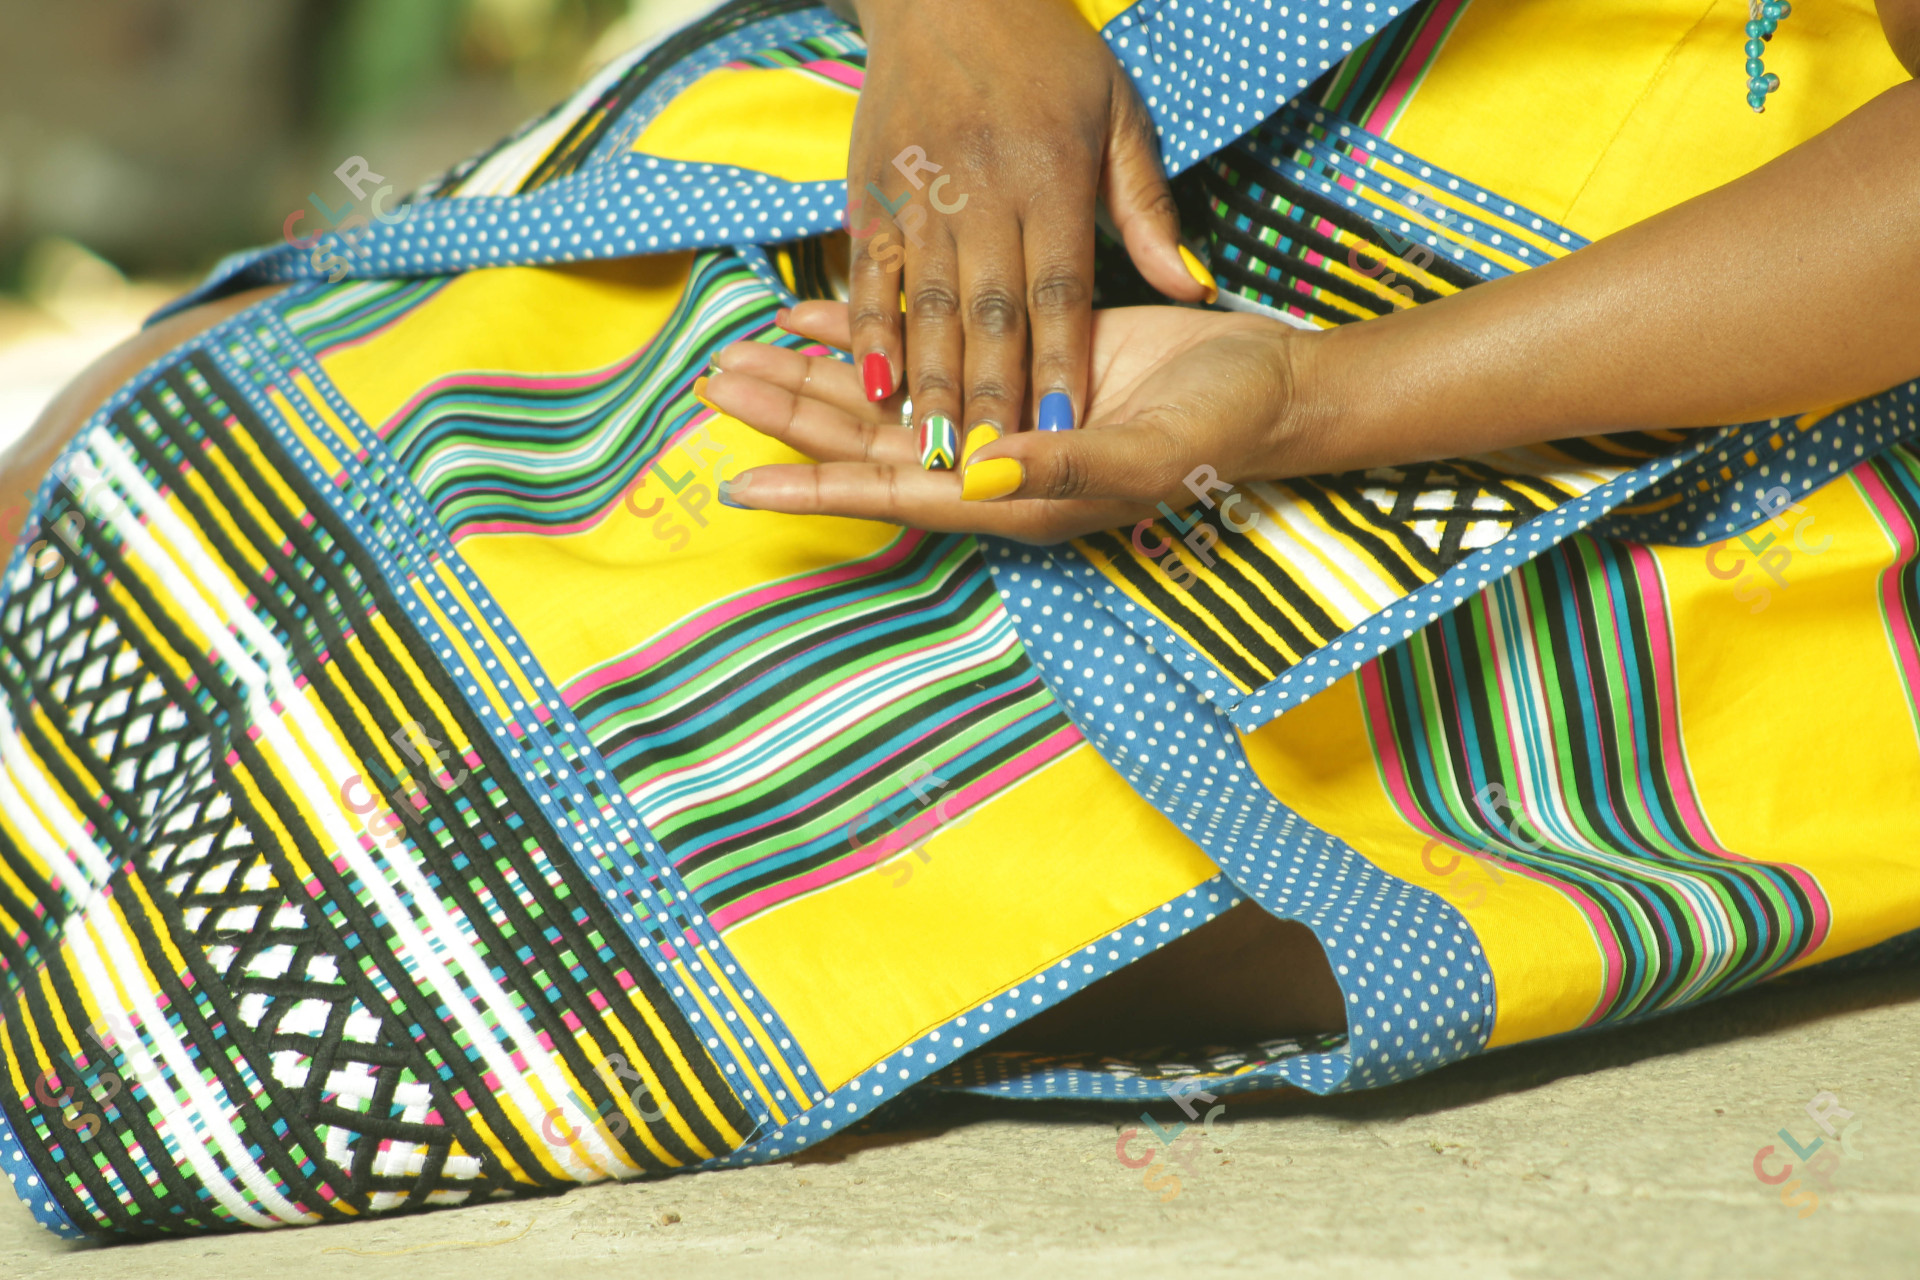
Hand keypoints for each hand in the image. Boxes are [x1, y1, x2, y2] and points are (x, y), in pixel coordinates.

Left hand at [706, 301, 1310, 543]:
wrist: (1269, 384)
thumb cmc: (1221, 428)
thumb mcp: (1146, 451)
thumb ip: (1060, 468)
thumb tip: (976, 473)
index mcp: (1012, 499)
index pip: (892, 493)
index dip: (814, 488)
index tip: (740, 481)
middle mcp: (989, 465)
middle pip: (867, 446)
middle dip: (790, 419)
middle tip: (714, 387)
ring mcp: (998, 416)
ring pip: (883, 401)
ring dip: (813, 380)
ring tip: (741, 357)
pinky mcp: (1013, 364)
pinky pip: (923, 352)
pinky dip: (871, 334)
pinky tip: (814, 316)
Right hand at [844, 0, 1214, 462]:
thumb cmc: (1049, 55)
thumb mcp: (1119, 115)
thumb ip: (1148, 209)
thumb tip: (1191, 287)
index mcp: (1051, 179)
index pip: (1059, 294)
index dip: (1060, 367)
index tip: (1066, 434)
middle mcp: (982, 193)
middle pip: (988, 315)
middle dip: (991, 399)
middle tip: (991, 471)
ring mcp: (920, 197)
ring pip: (925, 306)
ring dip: (929, 385)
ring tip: (932, 452)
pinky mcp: (871, 196)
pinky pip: (870, 277)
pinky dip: (867, 333)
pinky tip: (870, 387)